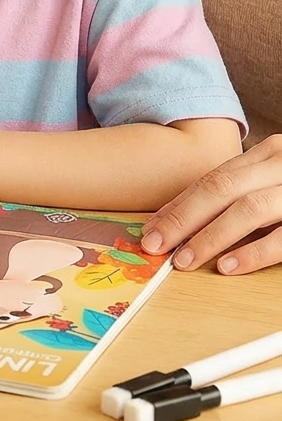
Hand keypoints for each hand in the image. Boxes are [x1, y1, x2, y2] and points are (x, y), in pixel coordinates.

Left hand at [140, 135, 281, 274]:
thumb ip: (239, 192)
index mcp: (269, 154)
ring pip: (247, 209)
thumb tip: (183, 217)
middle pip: (220, 189)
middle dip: (182, 219)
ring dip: (211, 237)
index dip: (178, 204)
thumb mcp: (274, 180)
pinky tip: (229, 266)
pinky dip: (255, 252)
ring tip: (184, 260)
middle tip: (155, 245)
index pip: (211, 178)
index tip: (151, 229)